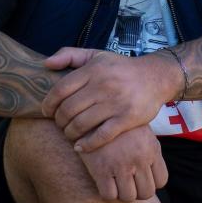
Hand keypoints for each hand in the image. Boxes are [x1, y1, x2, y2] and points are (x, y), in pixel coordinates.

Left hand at [42, 47, 179, 151]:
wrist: (155, 77)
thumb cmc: (120, 68)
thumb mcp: (96, 55)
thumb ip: (70, 55)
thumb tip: (46, 64)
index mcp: (93, 70)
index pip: (61, 89)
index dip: (49, 104)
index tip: (46, 111)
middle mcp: (103, 85)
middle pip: (68, 109)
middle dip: (59, 121)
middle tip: (60, 124)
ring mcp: (115, 103)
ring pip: (81, 124)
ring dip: (70, 133)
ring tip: (69, 134)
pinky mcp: (127, 119)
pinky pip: (101, 136)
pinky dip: (87, 144)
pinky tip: (80, 147)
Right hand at [77, 125, 168, 201]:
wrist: (91, 111)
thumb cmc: (118, 123)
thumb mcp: (141, 132)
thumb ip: (150, 151)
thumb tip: (153, 174)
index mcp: (151, 148)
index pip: (161, 180)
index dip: (150, 182)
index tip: (140, 177)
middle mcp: (139, 158)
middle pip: (146, 192)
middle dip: (137, 191)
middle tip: (127, 182)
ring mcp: (120, 165)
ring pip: (128, 197)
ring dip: (122, 193)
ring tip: (115, 181)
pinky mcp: (101, 169)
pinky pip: (109, 195)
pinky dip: (107, 193)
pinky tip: (103, 181)